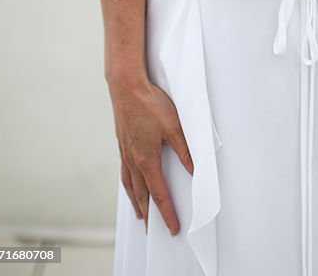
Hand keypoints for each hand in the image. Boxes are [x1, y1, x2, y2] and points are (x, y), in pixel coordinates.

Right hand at [109, 76, 193, 234]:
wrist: (126, 87)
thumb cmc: (150, 104)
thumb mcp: (175, 127)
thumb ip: (186, 151)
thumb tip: (195, 171)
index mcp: (146, 160)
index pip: (158, 194)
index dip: (167, 213)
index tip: (173, 228)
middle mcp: (133, 160)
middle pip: (141, 195)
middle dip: (149, 214)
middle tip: (153, 230)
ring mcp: (124, 152)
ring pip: (130, 185)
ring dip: (136, 202)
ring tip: (140, 214)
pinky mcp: (121, 143)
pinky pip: (124, 172)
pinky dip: (128, 185)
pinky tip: (130, 183)